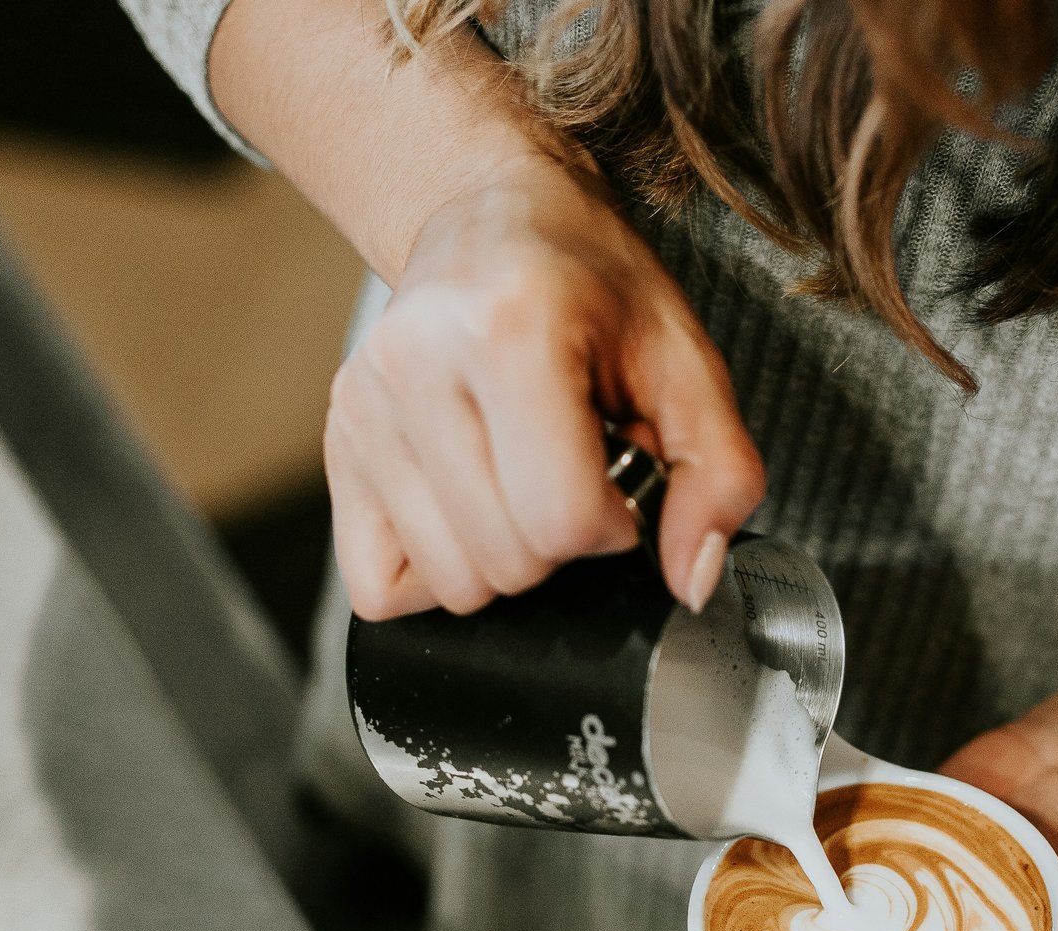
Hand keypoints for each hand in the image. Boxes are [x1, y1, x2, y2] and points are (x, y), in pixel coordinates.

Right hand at [325, 152, 765, 619]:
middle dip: (560, 540)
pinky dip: (436, 569)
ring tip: (520, 476)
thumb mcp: (686, 362)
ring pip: (451, 583)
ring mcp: (363, 406)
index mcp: (512, 331)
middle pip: (506, 562)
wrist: (493, 217)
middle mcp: (417, 364)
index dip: (613, 523)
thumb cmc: (591, 286)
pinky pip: (380, 586)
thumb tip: (692, 577)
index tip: (617, 476)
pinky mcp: (338, 441)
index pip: (563, 519)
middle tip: (569, 469)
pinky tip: (469, 506)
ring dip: (503, 555)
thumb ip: (719, 475)